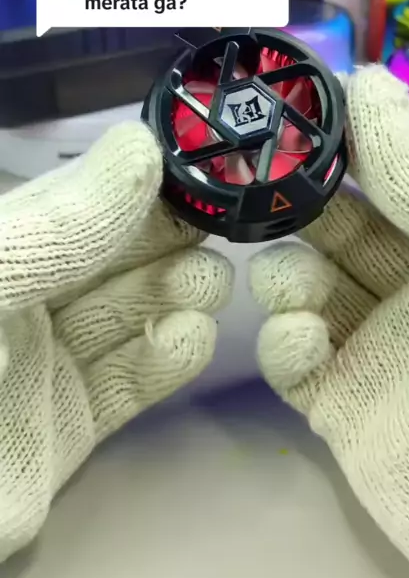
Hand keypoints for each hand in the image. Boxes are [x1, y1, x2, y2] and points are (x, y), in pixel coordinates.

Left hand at [0, 123, 232, 562]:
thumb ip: (59, 225)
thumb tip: (141, 144)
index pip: (74, 205)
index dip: (132, 186)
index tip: (193, 170)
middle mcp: (23, 304)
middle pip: (108, 262)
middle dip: (164, 240)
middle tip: (217, 227)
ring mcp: (46, 369)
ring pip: (125, 319)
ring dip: (174, 294)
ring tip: (212, 280)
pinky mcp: (68, 432)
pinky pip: (127, 386)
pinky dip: (166, 360)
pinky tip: (196, 333)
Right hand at [249, 66, 408, 577]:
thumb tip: (366, 81)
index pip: (391, 180)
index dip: (346, 145)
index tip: (291, 116)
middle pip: (338, 230)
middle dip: (300, 209)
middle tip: (257, 190)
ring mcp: (376, 349)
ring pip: (306, 289)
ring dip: (286, 275)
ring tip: (293, 282)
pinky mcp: (343, 407)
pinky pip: (294, 363)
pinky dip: (286, 343)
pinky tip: (303, 339)